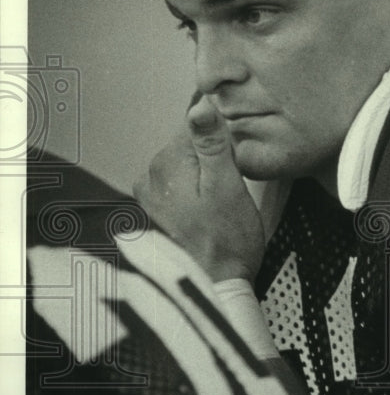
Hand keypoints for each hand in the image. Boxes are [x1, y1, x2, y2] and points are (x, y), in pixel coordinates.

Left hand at [133, 97, 264, 282]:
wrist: (216, 288)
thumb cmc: (226, 243)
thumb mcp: (228, 185)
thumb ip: (212, 143)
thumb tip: (201, 107)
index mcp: (166, 164)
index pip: (196, 125)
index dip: (223, 141)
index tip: (234, 163)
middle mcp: (150, 177)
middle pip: (190, 146)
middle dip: (213, 160)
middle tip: (229, 190)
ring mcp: (150, 197)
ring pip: (186, 167)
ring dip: (205, 179)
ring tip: (220, 207)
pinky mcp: (157, 213)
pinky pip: (180, 188)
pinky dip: (196, 195)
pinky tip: (209, 215)